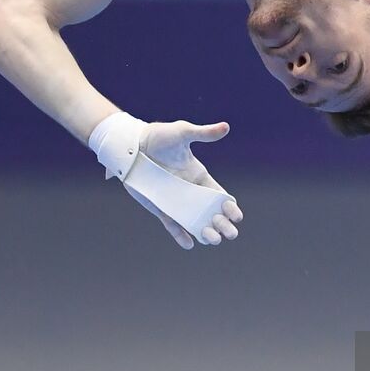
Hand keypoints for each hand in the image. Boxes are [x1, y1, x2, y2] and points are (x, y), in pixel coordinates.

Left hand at [123, 120, 242, 248]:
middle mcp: (191, 193)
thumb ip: (204, 133)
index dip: (231, 208)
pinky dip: (181, 236)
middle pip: (213, 214)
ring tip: (212, 239)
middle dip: (223, 225)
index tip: (236, 215)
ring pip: (195, 223)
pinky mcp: (161, 208)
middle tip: (229, 232)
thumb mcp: (183, 132)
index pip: (221, 197)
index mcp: (200, 177)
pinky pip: (173, 226)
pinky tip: (189, 244)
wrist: (133, 146)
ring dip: (207, 234)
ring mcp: (176, 202)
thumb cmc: (159, 137)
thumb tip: (225, 127)